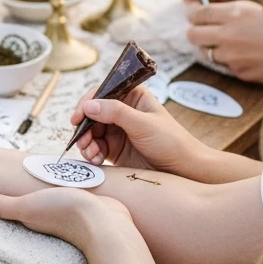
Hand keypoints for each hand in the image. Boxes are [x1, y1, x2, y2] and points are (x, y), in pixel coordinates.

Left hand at [0, 187, 131, 253]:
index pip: (12, 209)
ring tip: (36, 176)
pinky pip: (70, 196)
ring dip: (44, 190)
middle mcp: (47, 217)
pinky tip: (65, 180)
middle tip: (10, 177)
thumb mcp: (27, 206)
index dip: (2, 200)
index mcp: (31, 217)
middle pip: (29, 204)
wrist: (105, 222)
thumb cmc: (66, 214)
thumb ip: (2, 206)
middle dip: (21, 193)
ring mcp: (67, 212)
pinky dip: (65, 189)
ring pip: (50, 199)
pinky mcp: (85, 205)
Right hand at [69, 83, 204, 173]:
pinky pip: (95, 148)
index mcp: (132, 96)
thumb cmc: (171, 142)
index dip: (87, 103)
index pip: (102, 92)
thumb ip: (116, 113)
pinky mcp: (115, 149)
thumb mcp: (143, 124)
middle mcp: (122, 111)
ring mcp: (118, 130)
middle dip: (84, 128)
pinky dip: (91, 153)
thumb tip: (89, 105)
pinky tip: (95, 160)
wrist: (184, 170)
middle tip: (82, 141)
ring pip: (91, 132)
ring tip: (91, 154)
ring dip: (86, 142)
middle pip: (92, 114)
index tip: (78, 117)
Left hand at [186, 0, 262, 83]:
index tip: (197, 12)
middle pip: (192, 34)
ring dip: (210, 47)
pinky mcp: (240, 73)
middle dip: (196, 30)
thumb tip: (209, 8)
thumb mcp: (260, 5)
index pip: (197, 12)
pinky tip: (242, 54)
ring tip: (225, 42)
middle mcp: (229, 36)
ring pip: (205, 52)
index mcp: (235, 13)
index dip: (195, 12)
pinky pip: (224, 66)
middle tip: (205, 28)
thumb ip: (233, 7)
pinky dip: (227, 60)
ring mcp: (233, 57)